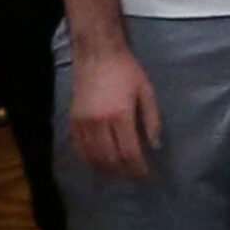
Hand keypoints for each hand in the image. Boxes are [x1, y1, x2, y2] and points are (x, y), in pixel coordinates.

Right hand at [65, 42, 161, 180]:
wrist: (97, 52)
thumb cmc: (126, 70)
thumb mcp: (146, 91)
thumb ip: (152, 120)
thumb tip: (155, 146)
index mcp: (120, 115)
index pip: (130, 153)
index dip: (139, 169)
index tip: (148, 175)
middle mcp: (99, 122)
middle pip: (111, 159)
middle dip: (125, 172)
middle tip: (135, 176)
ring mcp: (83, 122)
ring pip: (94, 157)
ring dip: (108, 170)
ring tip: (120, 173)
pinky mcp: (73, 120)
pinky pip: (80, 149)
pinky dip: (90, 161)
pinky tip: (100, 164)